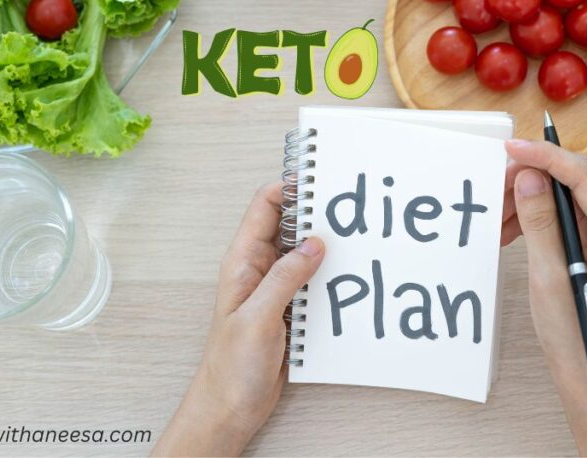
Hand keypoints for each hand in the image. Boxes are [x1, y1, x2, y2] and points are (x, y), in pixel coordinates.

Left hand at [153, 183, 324, 456]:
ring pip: (306, 254)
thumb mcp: (257, 318)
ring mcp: (276, 289)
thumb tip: (315, 245)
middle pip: (291, 226)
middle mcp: (259, 270)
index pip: (265, 207)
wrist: (230, 408)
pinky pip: (315, 282)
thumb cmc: (230, 367)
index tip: (318, 178)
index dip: (289, 187)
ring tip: (355, 237)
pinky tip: (350, 277)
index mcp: (242, 262)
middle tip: (348, 206)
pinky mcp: (292, 309)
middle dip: (316, 214)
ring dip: (327, 247)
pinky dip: (331, 276)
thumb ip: (286, 278)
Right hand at [501, 139, 586, 456]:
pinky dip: (537, 220)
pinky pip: (566, 220)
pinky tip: (510, 230)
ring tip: (498, 215)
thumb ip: (541, 222)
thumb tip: (530, 177)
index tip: (512, 148)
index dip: (546, 156)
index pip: (584, 177)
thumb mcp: (550, 276)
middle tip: (496, 183)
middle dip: (533, 178)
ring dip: (530, 201)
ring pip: (568, 200)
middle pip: (577, 183)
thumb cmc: (577, 336)